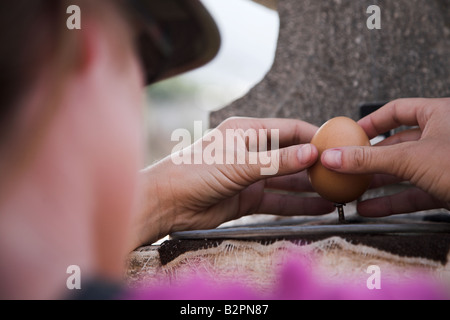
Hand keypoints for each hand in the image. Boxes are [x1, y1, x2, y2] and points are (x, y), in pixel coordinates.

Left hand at [130, 118, 334, 247]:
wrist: (167, 201)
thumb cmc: (195, 172)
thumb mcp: (240, 164)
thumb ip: (277, 161)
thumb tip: (312, 154)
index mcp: (248, 131)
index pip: (290, 129)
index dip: (314, 136)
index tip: (338, 144)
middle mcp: (252, 151)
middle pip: (291, 156)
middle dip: (315, 165)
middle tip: (342, 173)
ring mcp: (251, 176)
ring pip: (287, 181)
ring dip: (310, 188)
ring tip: (337, 193)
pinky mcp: (247, 198)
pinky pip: (278, 201)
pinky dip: (297, 205)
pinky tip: (318, 208)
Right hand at [321, 98, 449, 216]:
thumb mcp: (410, 158)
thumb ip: (368, 159)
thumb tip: (333, 157)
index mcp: (440, 115)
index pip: (398, 110)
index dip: (372, 120)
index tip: (351, 133)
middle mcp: (443, 137)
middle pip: (397, 144)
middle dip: (371, 159)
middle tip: (348, 166)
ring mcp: (446, 165)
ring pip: (405, 171)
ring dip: (378, 184)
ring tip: (354, 191)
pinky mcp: (448, 188)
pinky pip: (414, 192)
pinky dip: (392, 201)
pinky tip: (372, 209)